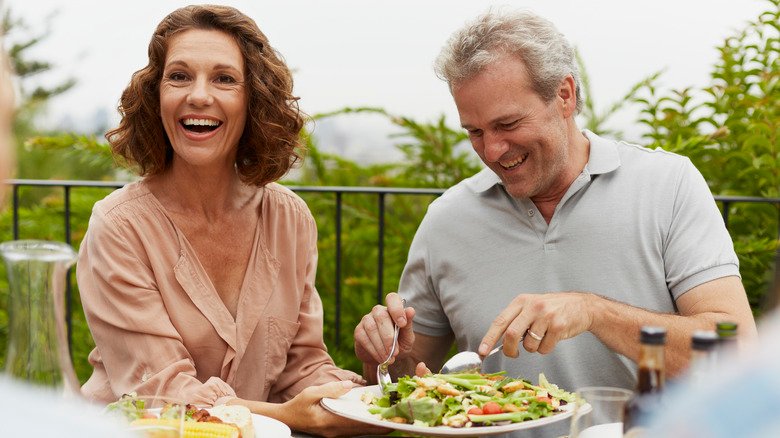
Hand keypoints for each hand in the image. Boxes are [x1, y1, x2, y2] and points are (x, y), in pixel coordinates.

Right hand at [275, 381, 388, 436]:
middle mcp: (336, 431)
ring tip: (391, 418)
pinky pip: (354, 429)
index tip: (392, 421)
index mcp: (330, 422)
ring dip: (375, 425)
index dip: (377, 423)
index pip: (359, 424)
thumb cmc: (297, 406)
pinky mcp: (336, 430)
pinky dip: (365, 424)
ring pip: (361, 431)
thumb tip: (349, 385)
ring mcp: (336, 432)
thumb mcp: (310, 394)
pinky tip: (374, 418)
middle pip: (364, 430)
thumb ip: (330, 390)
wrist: (286, 419)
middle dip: (381, 425)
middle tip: (399, 420)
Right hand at [354, 292, 415, 365]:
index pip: (392, 298)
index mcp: (392, 309)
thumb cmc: (398, 345)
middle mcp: (378, 311)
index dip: (396, 309)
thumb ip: (408, 325)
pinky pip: (363, 338)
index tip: (402, 324)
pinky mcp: (358, 331)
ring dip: (381, 345)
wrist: (385, 359)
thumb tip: (410, 310)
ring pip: (371, 327)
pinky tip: (381, 358)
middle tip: (395, 352)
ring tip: (388, 358)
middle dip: (388, 336)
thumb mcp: (407, 338)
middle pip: (381, 316)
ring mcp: (366, 320)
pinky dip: (373, 350)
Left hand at [479, 292, 594, 356]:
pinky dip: (546, 349)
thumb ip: (516, 320)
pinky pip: (544, 348)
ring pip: (529, 345)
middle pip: (511, 335)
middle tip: (513, 354)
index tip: (482, 352)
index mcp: (521, 301)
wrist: (582, 306)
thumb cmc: (553, 309)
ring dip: (533, 348)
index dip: (489, 338)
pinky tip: (553, 338)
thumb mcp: (531, 307)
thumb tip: (498, 342)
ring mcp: (546, 316)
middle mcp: (532, 307)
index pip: (500, 321)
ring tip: (542, 337)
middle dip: (509, 350)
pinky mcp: (559, 326)